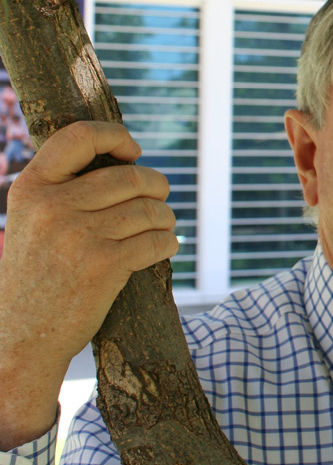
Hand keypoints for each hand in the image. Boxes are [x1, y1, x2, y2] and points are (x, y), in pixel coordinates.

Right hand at [0, 121, 176, 449]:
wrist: (21, 338)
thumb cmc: (37, 276)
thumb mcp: (32, 222)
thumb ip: (64, 189)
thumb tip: (126, 159)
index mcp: (31, 188)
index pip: (79, 136)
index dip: (116, 137)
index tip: (133, 152)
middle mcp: (53, 206)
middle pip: (132, 176)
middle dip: (157, 187)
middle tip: (158, 201)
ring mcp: (78, 235)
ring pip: (151, 208)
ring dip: (166, 219)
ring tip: (160, 228)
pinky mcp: (104, 265)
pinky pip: (158, 240)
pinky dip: (168, 243)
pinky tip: (163, 248)